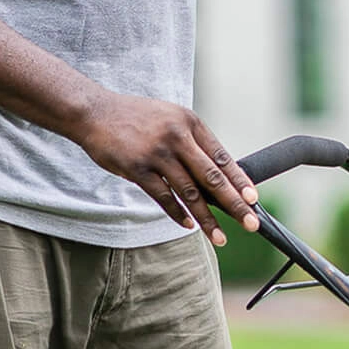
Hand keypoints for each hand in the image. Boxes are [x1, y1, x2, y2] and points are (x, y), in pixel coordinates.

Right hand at [71, 92, 260, 244]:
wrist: (95, 112)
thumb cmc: (136, 118)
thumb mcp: (170, 119)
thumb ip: (191, 143)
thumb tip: (216, 176)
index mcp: (190, 122)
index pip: (222, 156)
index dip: (240, 180)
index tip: (254, 199)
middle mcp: (177, 136)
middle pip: (212, 177)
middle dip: (234, 203)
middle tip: (251, 223)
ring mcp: (157, 153)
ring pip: (190, 192)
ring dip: (206, 219)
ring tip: (220, 236)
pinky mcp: (137, 168)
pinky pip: (163, 197)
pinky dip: (177, 213)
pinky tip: (188, 225)